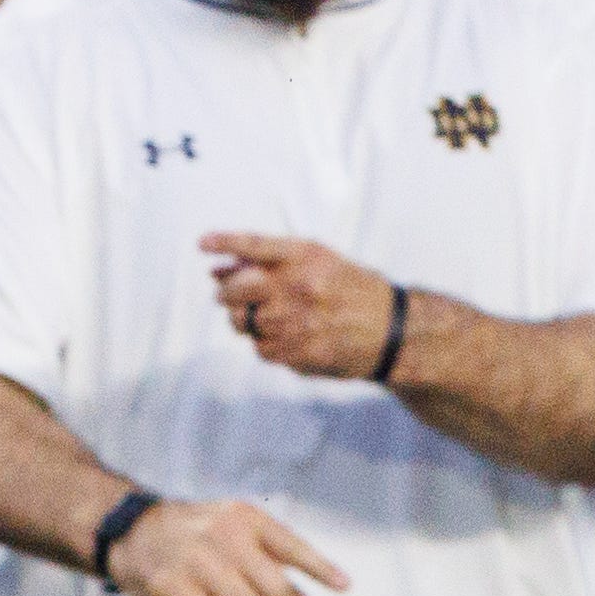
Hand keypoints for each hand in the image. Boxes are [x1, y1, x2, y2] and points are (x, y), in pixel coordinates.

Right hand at [105, 496, 346, 595]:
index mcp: (244, 519)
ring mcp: (196, 561)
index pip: (293, 547)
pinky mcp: (171, 587)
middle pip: (276, 589)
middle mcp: (224, 536)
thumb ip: (274, 572)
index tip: (344, 587)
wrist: (131, 532)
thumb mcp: (236, 542)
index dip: (321, 569)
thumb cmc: (196, 540)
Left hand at [202, 232, 402, 379]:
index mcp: (308, 257)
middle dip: (225, 294)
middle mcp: (301, 286)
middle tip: (226, 296)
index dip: (226, 243)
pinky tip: (290, 337)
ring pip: (243, 323)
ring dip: (247, 321)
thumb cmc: (349, 290)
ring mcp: (298, 321)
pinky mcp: (299, 352)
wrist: (391, 330)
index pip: (256, 246)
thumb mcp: (320, 262)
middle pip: (235, 291)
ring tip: (272, 317)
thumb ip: (270, 263)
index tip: (203, 243)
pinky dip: (266, 344)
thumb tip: (216, 269)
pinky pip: (260, 349)